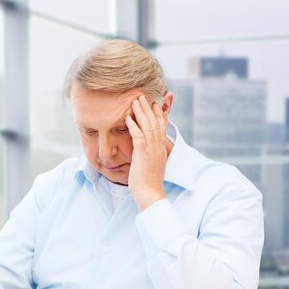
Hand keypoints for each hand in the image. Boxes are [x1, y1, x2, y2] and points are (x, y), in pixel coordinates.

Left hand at [125, 95, 168, 211]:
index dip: (159, 114)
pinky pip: (138, 135)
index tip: (155, 103)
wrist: (151, 193)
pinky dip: (133, 125)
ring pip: (147, 125)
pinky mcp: (143, 152)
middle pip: (155, 122)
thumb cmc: (148, 182)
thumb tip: (144, 152)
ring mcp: (152, 148)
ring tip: (135, 100)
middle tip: (143, 96)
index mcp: (161, 148)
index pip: (161, 126)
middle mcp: (158, 146)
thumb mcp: (151, 164)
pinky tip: (128, 117)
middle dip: (148, 107)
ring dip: (141, 112)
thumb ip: (149, 155)